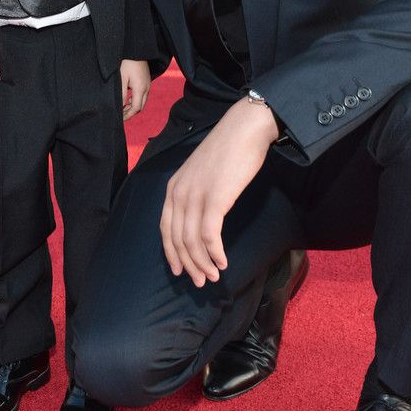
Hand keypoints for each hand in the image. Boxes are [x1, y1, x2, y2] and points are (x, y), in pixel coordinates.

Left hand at [120, 59, 149, 119]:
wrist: (136, 51)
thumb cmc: (127, 63)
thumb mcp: (121, 79)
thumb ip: (122, 94)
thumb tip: (122, 107)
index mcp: (140, 89)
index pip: (136, 108)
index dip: (127, 115)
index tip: (120, 118)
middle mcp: (146, 88)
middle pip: (140, 107)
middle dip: (130, 113)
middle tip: (120, 115)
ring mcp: (148, 85)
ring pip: (142, 101)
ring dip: (133, 106)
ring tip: (123, 108)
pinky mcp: (147, 81)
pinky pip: (143, 95)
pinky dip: (136, 100)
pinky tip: (128, 99)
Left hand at [160, 97, 278, 287]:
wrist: (245, 129)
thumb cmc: (229, 150)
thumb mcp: (202, 172)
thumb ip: (196, 193)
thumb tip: (202, 218)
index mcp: (173, 187)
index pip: (166, 229)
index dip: (172, 253)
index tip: (181, 270)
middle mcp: (179, 193)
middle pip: (177, 239)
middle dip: (188, 264)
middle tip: (200, 281)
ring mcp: (195, 195)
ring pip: (192, 241)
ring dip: (202, 263)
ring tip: (213, 276)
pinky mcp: (215, 199)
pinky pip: (209, 235)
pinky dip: (214, 252)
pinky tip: (222, 261)